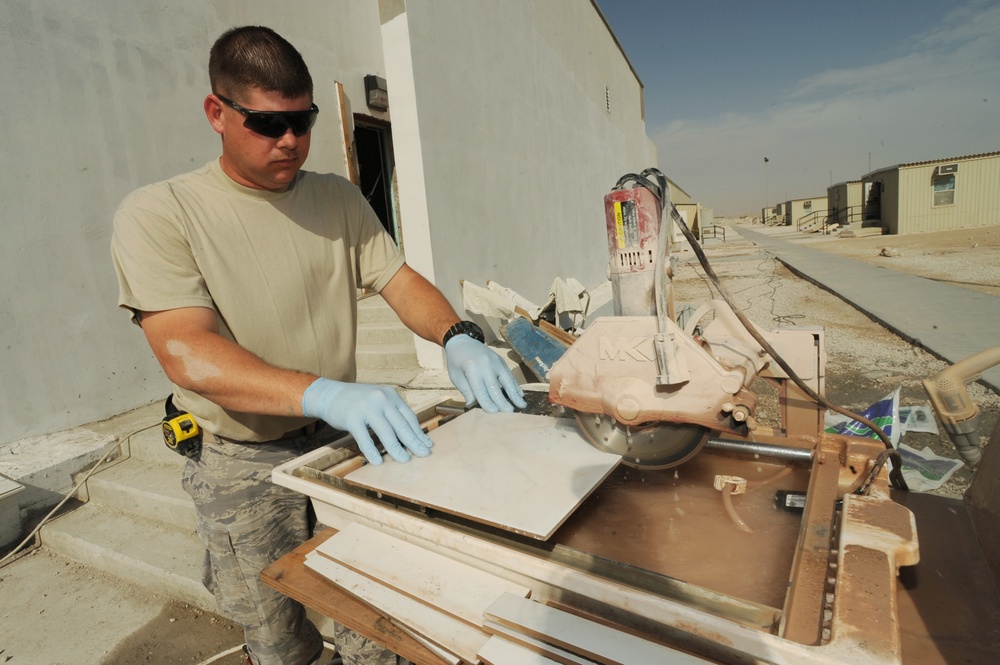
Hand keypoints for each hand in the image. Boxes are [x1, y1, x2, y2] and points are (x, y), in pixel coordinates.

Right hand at [301, 378, 431, 464]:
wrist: (329, 394)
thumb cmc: (357, 400)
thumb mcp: (378, 399)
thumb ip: (392, 412)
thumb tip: (411, 433)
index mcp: (391, 395)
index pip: (409, 417)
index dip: (419, 432)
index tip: (427, 444)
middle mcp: (381, 399)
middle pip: (401, 425)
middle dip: (414, 442)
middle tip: (424, 454)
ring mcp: (367, 408)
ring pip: (386, 432)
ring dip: (396, 449)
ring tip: (405, 460)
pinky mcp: (352, 418)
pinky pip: (365, 438)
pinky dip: (372, 451)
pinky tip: (378, 462)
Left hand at [445, 335, 526, 412]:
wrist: (462, 342)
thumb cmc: (456, 362)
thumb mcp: (456, 377)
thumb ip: (467, 391)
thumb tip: (474, 407)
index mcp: (471, 368)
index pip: (481, 390)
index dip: (487, 402)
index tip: (494, 413)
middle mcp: (486, 364)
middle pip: (495, 387)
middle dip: (502, 401)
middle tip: (510, 413)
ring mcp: (496, 361)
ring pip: (507, 380)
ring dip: (515, 394)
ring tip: (522, 405)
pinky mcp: (501, 361)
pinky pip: (510, 375)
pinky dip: (515, 386)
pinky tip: (520, 395)